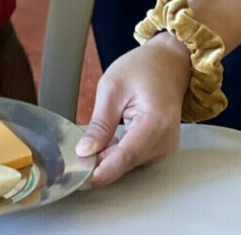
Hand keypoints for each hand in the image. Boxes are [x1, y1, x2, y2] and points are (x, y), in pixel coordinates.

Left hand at [75, 33, 191, 186]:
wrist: (170, 61)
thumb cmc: (144, 67)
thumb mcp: (111, 88)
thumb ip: (99, 124)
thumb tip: (85, 151)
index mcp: (155, 123)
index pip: (124, 157)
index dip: (99, 171)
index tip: (77, 178)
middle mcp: (165, 140)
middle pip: (125, 163)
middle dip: (98, 164)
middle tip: (70, 159)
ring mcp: (166, 146)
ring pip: (128, 163)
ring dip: (106, 158)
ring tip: (87, 146)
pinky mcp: (161, 146)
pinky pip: (134, 157)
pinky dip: (117, 153)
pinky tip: (104, 143)